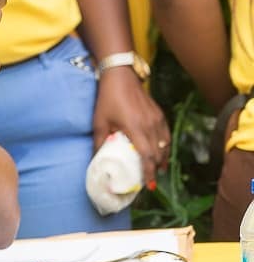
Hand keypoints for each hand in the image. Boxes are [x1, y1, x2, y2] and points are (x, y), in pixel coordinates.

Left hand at [93, 69, 170, 183]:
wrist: (120, 76)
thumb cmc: (108, 99)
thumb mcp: (99, 122)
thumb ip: (99, 141)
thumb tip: (96, 159)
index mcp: (135, 129)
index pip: (147, 156)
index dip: (149, 173)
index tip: (149, 185)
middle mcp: (150, 125)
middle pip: (158, 153)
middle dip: (155, 169)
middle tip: (151, 181)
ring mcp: (157, 119)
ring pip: (165, 145)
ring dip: (162, 159)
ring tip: (158, 170)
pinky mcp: (159, 114)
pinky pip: (166, 134)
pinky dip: (165, 146)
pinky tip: (161, 152)